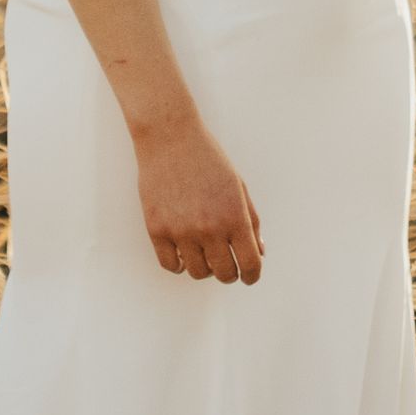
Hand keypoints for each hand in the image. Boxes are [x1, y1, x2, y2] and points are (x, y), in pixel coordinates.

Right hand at [135, 118, 265, 284]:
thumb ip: (251, 222)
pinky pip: (170, 264)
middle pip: (225, 274)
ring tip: (204, 253)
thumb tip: (259, 252)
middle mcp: (209, 228)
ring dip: (205, 268)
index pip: (250, 264)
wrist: (171, 139)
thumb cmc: (209, 160)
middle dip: (230, 272)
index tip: (249, 276)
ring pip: (198, 273)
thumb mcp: (239, 187)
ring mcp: (181, 231)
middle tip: (226, 263)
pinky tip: (184, 253)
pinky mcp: (157, 230)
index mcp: (235, 217)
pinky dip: (179, 264)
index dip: (252, 275)